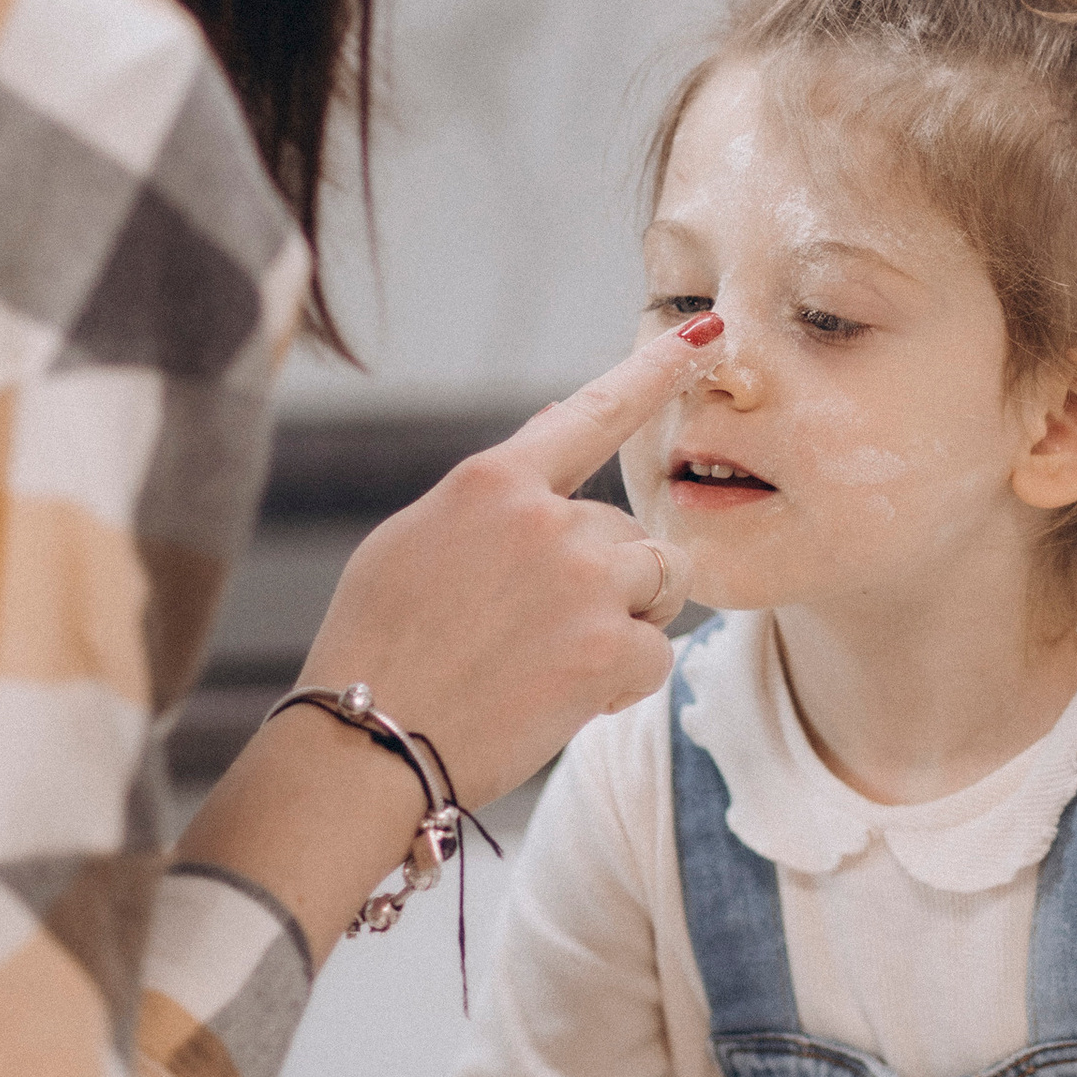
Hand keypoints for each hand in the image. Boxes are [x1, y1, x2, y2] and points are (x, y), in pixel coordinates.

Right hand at [301, 323, 716, 808]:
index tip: (710, 330)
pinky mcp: (608, 651)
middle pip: (627, 530)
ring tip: (552, 659)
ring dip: (624, 620)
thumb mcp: (412, 540)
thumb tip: (553, 426)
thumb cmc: (377, 647)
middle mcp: (545, 519)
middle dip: (604, 578)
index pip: (591, 412)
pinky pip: (656, 653)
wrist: (366, 747)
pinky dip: (623, 681)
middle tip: (536, 633)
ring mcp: (582, 582)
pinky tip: (563, 699)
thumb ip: (492, 491)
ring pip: (656, 582)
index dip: (657, 370)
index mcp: (491, 482)